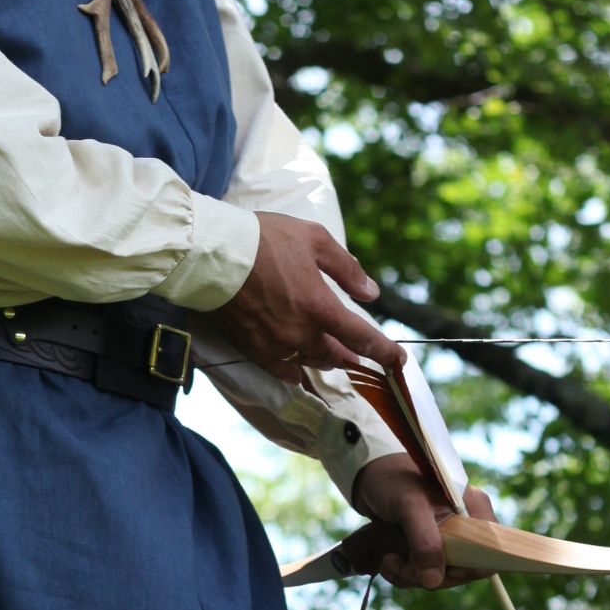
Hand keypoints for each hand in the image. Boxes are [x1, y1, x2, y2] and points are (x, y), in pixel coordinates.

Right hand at [210, 214, 403, 382]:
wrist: (211, 253)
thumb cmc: (264, 239)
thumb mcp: (314, 239)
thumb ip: (347, 268)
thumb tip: (371, 293)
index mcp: (320, 307)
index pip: (361, 337)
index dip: (384, 351)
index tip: (398, 359)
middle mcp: (300, 332)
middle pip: (336, 355)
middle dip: (351, 355)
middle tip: (358, 354)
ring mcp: (275, 344)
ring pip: (309, 361)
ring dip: (324, 359)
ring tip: (331, 355)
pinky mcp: (252, 348)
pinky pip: (280, 369)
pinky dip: (293, 369)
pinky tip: (298, 369)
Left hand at [350, 456, 498, 589]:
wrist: (368, 474)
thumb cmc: (392, 480)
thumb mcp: (409, 507)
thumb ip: (425, 542)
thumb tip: (433, 580)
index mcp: (474, 510)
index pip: (489, 555)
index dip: (464, 570)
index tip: (435, 570)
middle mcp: (465, 526)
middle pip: (461, 571)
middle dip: (427, 575)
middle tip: (397, 565)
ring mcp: (447, 537)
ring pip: (439, 574)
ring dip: (410, 575)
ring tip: (387, 561)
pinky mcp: (428, 544)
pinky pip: (424, 571)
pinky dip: (405, 572)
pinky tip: (387, 561)